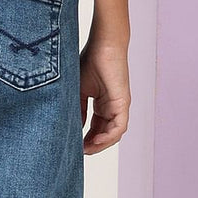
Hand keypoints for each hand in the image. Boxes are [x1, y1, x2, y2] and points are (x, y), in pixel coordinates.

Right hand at [79, 33, 130, 154]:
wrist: (103, 45)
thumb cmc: (90, 60)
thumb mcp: (79, 90)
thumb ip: (78, 109)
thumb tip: (75, 127)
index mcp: (103, 103)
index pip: (96, 127)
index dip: (86, 138)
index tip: (73, 145)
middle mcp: (113, 106)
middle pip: (105, 133)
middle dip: (92, 145)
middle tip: (79, 152)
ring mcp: (119, 106)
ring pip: (113, 134)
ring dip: (100, 144)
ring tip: (86, 150)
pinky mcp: (123, 103)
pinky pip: (119, 127)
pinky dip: (108, 137)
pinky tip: (95, 142)